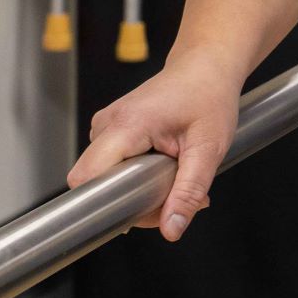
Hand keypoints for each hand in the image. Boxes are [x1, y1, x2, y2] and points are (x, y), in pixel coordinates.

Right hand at [65, 53, 243, 241]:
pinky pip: (112, 165)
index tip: (142, 211)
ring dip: (138, 188)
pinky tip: (163, 166)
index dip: (106, 204)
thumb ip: (189, 191)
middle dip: (133, 200)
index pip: (87, 178)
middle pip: (95, 183)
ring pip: (105, 177)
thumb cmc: (210, 97)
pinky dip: (136, 175)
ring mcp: (106, 125)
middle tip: (174, 196)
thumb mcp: (209, 148)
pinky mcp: (111, 130)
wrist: (206, 66)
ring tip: (175, 175)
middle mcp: (107, 123)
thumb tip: (172, 230)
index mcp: (126, 125)